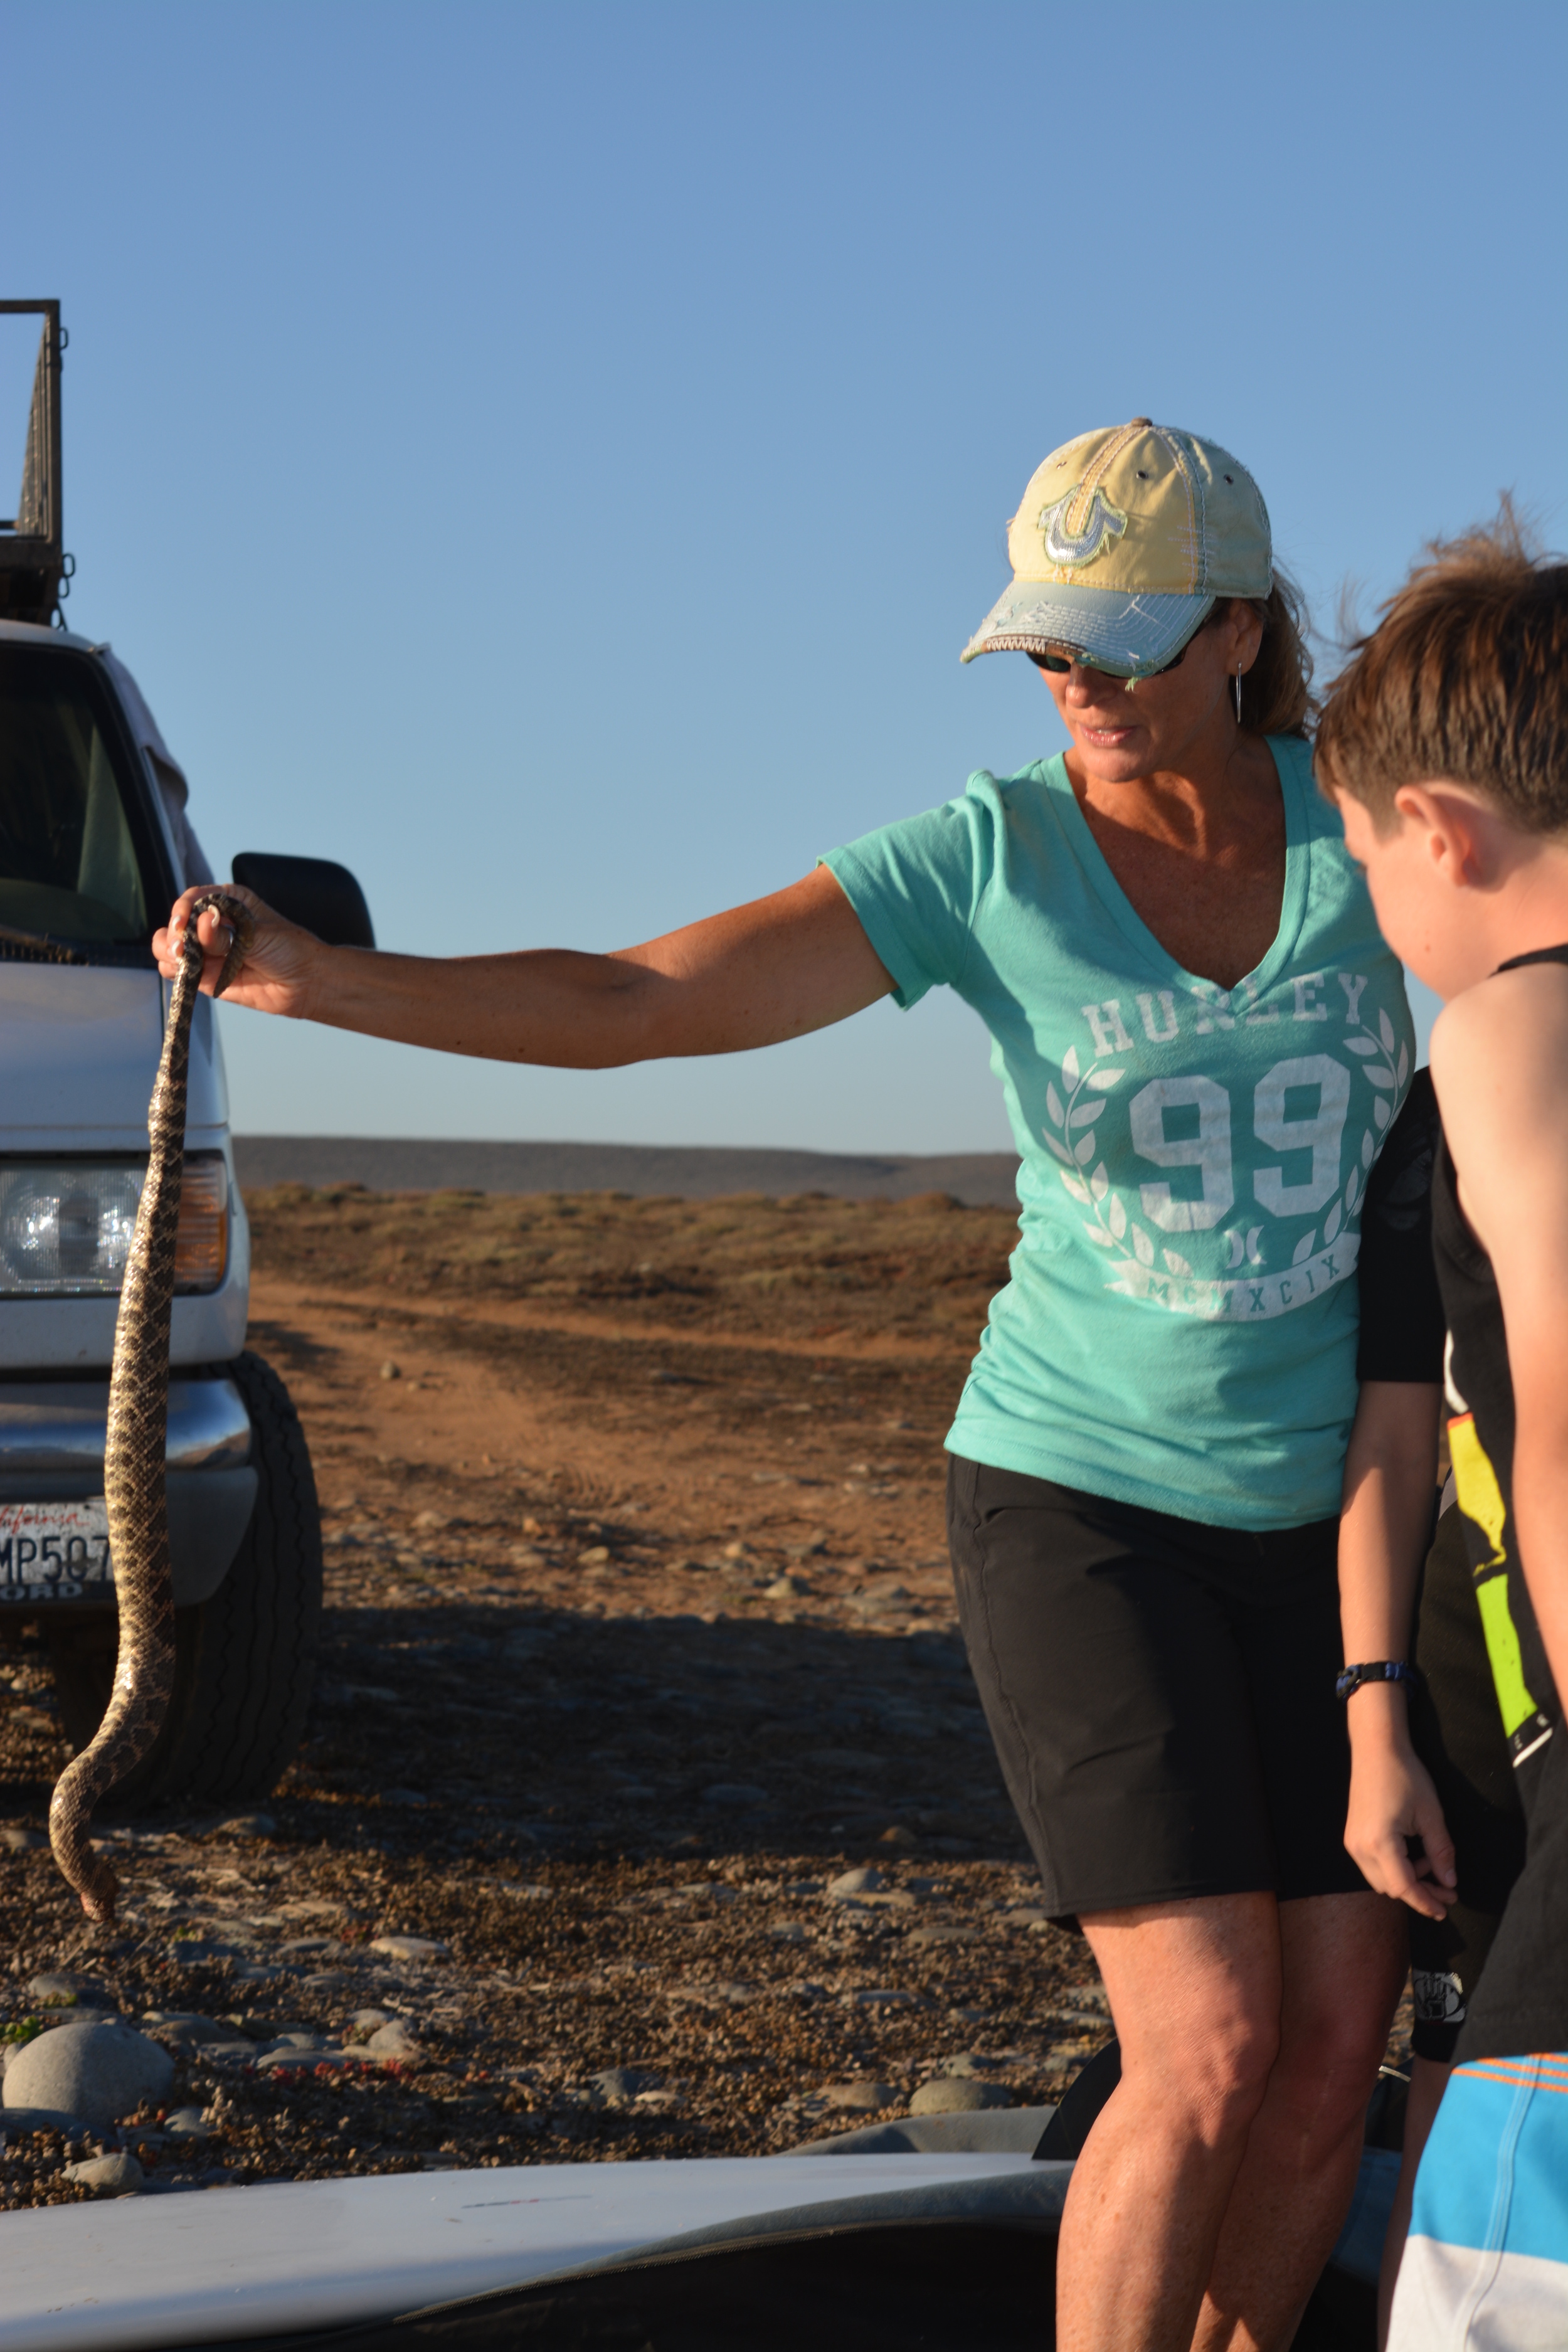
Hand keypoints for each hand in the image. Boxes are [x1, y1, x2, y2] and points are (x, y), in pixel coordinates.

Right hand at [153, 885, 324, 1017]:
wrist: (305, 983)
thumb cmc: (290, 949)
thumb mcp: (259, 935)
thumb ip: (227, 934)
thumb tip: (202, 922)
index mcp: (227, 901)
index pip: (194, 898)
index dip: (183, 909)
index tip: (183, 923)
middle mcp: (213, 924)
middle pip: (176, 923)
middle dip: (174, 935)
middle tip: (184, 948)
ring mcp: (207, 950)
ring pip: (169, 947)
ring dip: (169, 952)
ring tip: (185, 960)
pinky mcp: (204, 974)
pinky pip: (176, 970)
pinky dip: (175, 971)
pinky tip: (187, 972)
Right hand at [1344, 1733, 1457, 1918]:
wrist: (1376, 1748)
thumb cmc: (1405, 1776)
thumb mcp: (1430, 1815)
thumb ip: (1441, 1852)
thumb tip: (1450, 1882)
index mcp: (1379, 1843)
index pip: (1403, 1887)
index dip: (1425, 1902)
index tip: (1445, 1910)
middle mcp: (1359, 1848)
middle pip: (1391, 1888)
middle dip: (1420, 1892)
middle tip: (1448, 1889)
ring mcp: (1352, 1842)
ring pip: (1381, 1879)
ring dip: (1407, 1879)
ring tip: (1431, 1863)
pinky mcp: (1352, 1836)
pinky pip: (1374, 1865)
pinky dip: (1395, 1868)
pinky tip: (1412, 1854)